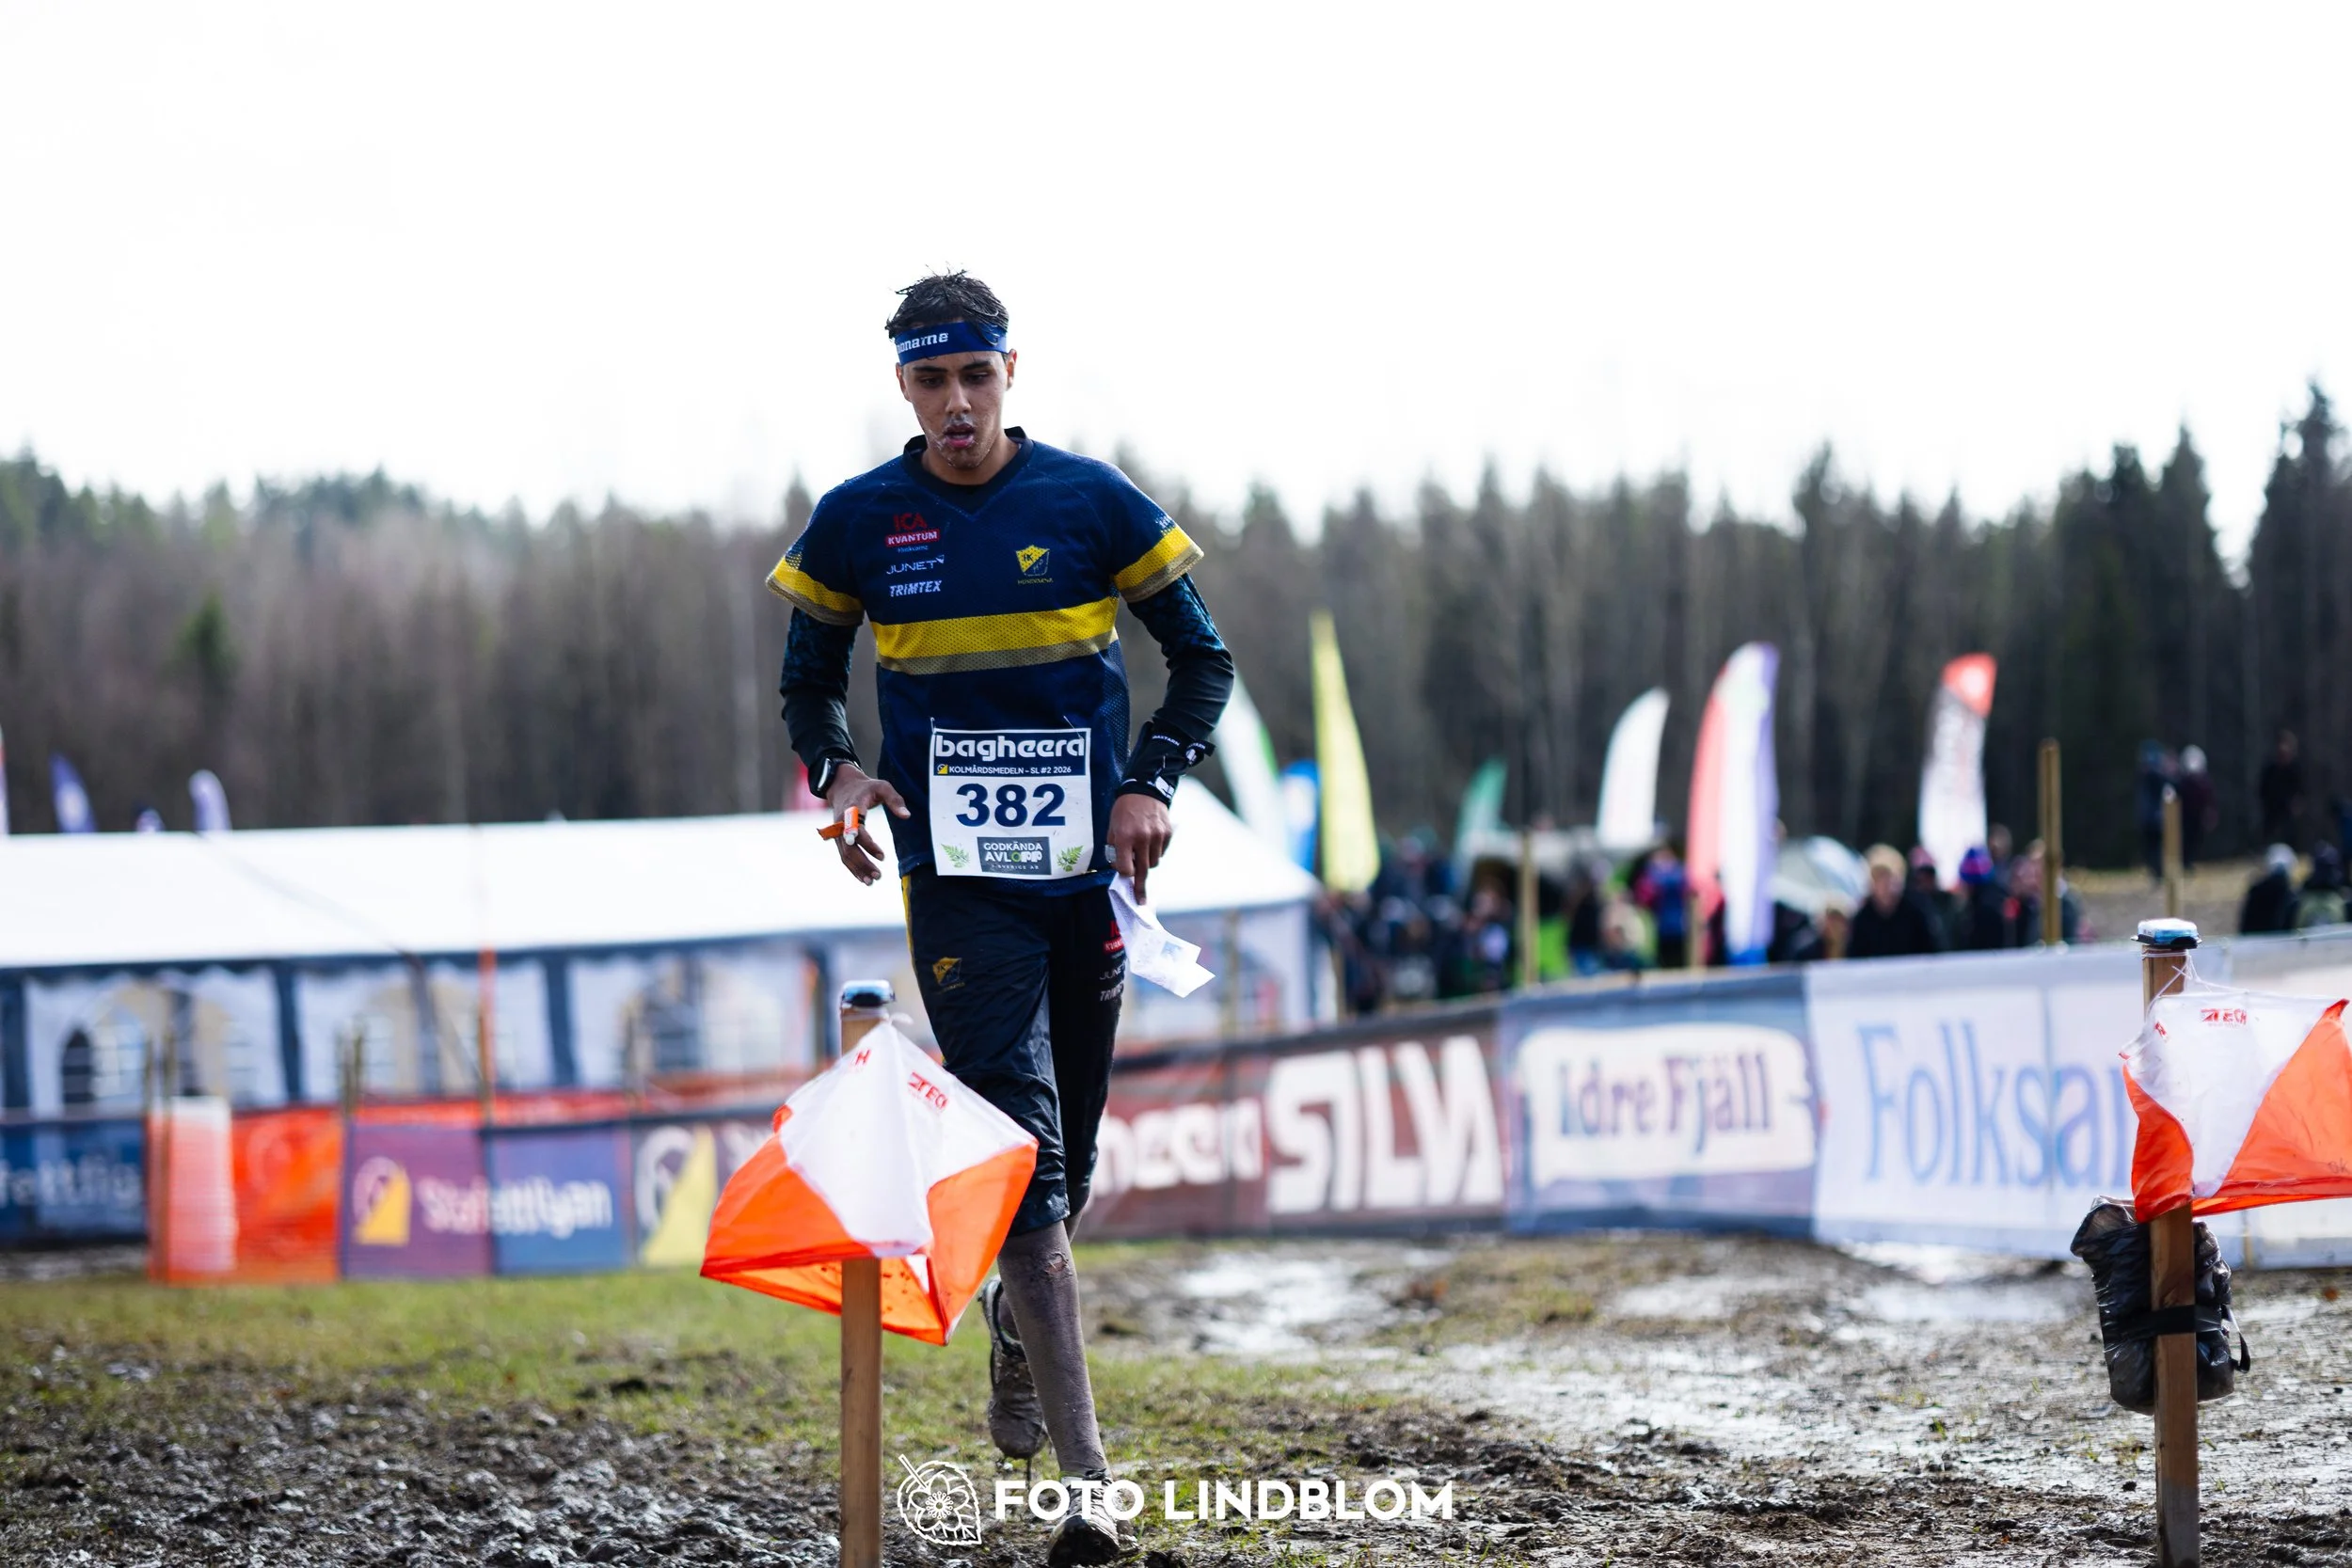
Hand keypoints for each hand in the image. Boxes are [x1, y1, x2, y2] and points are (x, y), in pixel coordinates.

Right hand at [825, 765, 909, 884]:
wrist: (842, 785)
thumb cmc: (866, 787)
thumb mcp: (882, 786)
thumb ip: (895, 800)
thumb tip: (906, 816)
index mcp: (851, 809)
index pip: (857, 830)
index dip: (868, 845)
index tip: (882, 856)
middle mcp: (841, 822)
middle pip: (849, 847)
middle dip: (863, 863)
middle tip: (878, 876)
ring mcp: (838, 831)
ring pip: (845, 854)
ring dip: (857, 869)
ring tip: (871, 882)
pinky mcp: (838, 837)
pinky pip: (844, 855)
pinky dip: (852, 867)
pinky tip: (863, 877)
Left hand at [1107, 793, 1172, 903]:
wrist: (1144, 790)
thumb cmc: (1124, 809)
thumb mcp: (1112, 826)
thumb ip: (1115, 847)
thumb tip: (1119, 866)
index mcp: (1125, 837)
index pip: (1126, 868)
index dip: (1124, 873)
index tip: (1124, 874)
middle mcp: (1142, 838)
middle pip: (1142, 870)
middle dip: (1140, 886)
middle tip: (1141, 900)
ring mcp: (1157, 836)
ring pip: (1154, 863)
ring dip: (1147, 863)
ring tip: (1141, 851)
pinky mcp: (1167, 833)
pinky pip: (1161, 852)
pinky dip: (1156, 852)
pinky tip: (1150, 841)